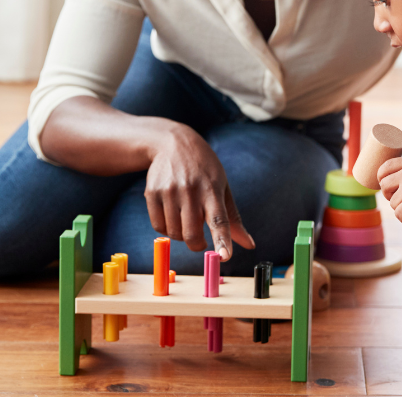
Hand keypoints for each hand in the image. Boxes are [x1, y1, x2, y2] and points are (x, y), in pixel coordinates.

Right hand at [145, 124, 255, 260]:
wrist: (173, 143)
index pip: (219, 219)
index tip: (224, 256)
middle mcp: (190, 190)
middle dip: (197, 244)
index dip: (222, 239)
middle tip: (200, 240)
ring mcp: (169, 191)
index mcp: (212, 189)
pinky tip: (172, 215)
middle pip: (192, 234)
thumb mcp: (223, 187)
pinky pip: (158, 226)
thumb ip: (233, 218)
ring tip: (185, 219)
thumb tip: (249, 245)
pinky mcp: (152, 192)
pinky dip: (166, 229)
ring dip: (181, 235)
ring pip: (174, 233)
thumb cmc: (204, 169)